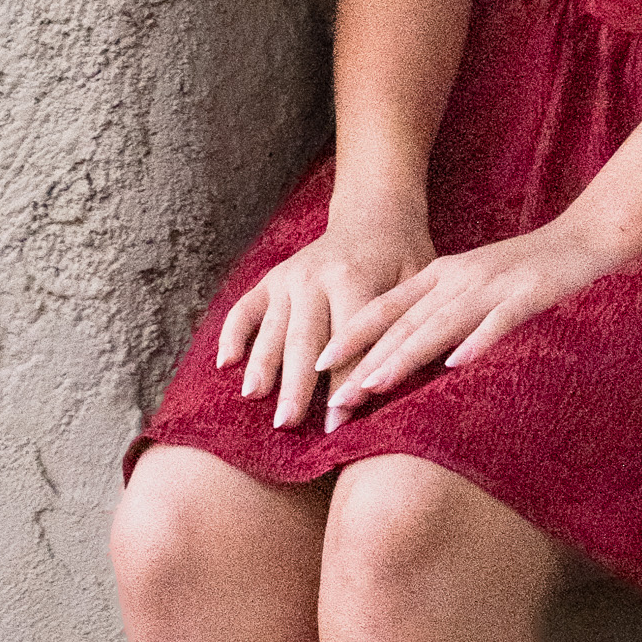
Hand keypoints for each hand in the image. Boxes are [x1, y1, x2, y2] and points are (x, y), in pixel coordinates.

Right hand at [217, 213, 431, 430]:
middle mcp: (316, 277)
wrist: (374, 216)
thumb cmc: (404, 260)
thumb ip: (405, 326)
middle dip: (295, 384)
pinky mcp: (270, 280)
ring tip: (252, 397)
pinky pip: (245, 309)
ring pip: (273, 329)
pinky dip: (233, 334)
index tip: (336, 425)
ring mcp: (289, 278)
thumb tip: (397, 381)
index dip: (343, 384)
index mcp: (354, 278)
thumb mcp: (417, 285)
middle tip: (286, 423)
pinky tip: (224, 364)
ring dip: (262, 365)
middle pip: (304, 339)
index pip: (349, 341)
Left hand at [318, 217, 605, 425]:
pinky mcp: (527, 293)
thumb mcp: (471, 285)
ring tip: (373, 384)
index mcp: (440, 274)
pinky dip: (476, 341)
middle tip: (336, 396)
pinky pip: (497, 320)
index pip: (386, 307)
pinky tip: (456, 364)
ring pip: (439, 324)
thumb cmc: (525, 269)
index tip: (319, 363)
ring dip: (404, 356)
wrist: (582, 238)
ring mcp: (491, 285)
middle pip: (404, 323)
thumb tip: (402, 352)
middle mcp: (457, 277)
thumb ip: (439, 311)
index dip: (352, 335)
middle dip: (366, 360)